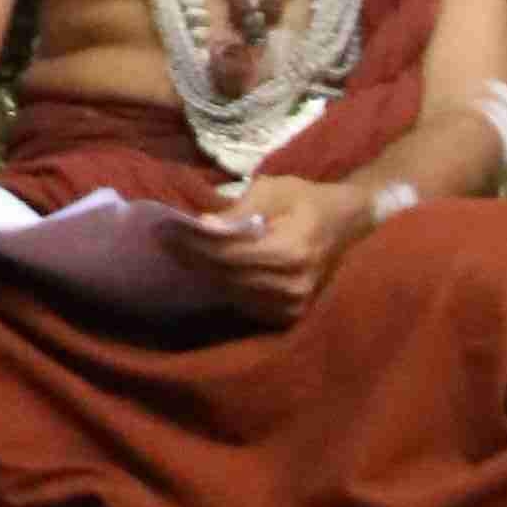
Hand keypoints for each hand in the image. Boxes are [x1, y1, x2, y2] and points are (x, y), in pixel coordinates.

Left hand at [164, 165, 373, 310]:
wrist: (347, 226)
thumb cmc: (307, 200)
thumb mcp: (274, 191)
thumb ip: (241, 211)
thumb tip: (204, 226)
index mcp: (291, 251)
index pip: (231, 253)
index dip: (195, 242)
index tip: (164, 228)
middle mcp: (292, 285)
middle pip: (228, 275)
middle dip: (192, 256)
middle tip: (160, 239)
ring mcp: (293, 306)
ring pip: (233, 291)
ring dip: (202, 272)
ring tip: (173, 252)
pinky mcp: (289, 315)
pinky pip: (246, 302)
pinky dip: (222, 285)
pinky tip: (200, 269)